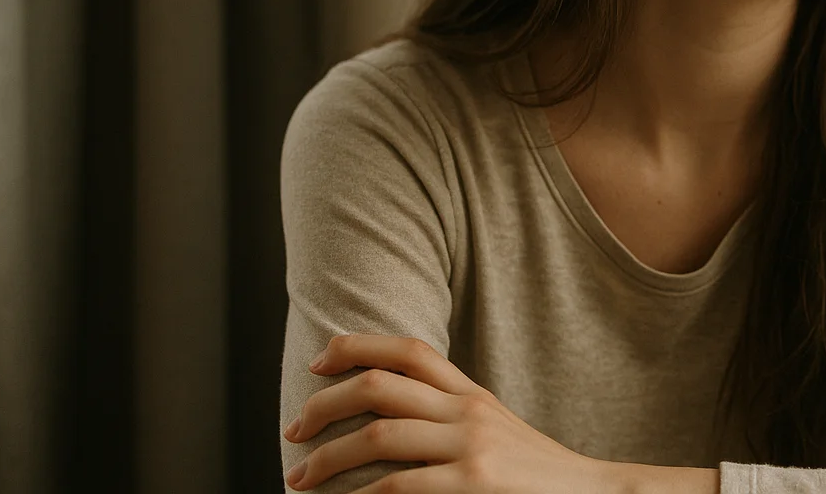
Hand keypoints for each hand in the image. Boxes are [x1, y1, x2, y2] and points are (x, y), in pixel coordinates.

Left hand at [282, 333, 622, 492]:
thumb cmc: (532, 477)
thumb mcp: (493, 433)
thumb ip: (449, 417)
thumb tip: (386, 419)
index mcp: (471, 394)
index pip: (408, 349)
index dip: (355, 346)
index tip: (317, 364)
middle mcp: (467, 412)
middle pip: (378, 386)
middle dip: (322, 407)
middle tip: (293, 434)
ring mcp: (470, 448)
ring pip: (376, 437)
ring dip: (326, 460)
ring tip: (300, 480)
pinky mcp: (472, 485)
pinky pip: (396, 487)